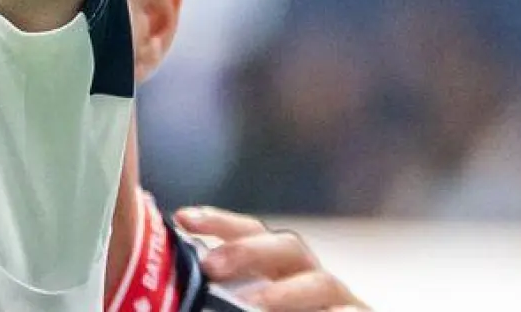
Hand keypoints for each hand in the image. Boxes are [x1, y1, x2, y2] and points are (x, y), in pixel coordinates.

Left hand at [173, 207, 369, 311]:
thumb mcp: (244, 303)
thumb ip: (219, 297)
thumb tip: (180, 293)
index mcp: (280, 273)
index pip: (253, 234)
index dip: (221, 223)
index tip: (184, 218)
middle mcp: (311, 281)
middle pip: (287, 247)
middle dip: (249, 250)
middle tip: (212, 265)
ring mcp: (340, 302)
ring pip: (322, 283)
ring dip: (287, 292)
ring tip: (257, 305)